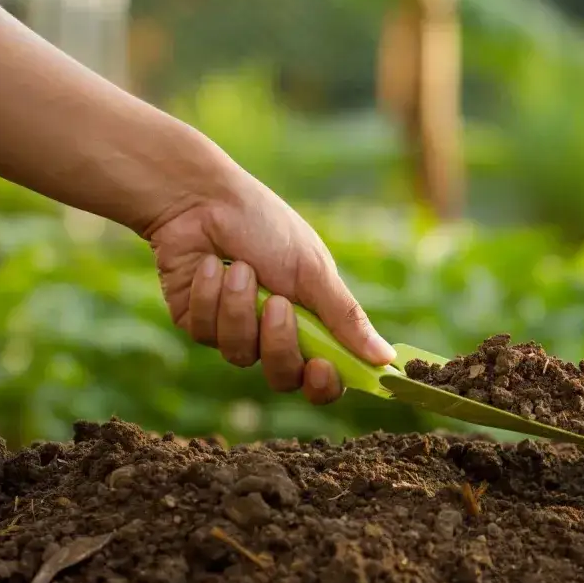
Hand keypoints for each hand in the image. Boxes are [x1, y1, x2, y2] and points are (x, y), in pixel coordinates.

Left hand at [147, 169, 395, 403]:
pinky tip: (209, 266)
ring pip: (240, 355)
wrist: (199, 199)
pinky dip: (210, 297)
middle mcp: (274, 334)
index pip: (325, 375)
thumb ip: (346, 317)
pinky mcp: (197, 323)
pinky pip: (207, 334)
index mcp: (312, 322)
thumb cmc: (264, 225)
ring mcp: (233, 331)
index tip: (321, 366)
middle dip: (279, 343)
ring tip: (239, 267)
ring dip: (240, 308)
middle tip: (278, 305)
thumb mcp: (314, 271)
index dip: (323, 383)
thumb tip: (386, 359)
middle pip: (283, 377)